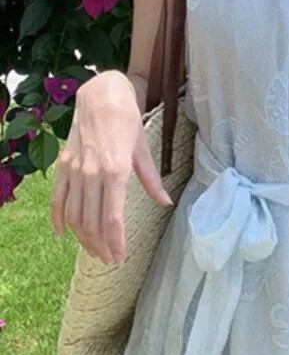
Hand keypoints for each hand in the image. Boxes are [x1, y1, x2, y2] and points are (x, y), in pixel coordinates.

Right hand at [50, 69, 173, 263]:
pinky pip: (57, 197)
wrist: (101, 95)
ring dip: (82, 237)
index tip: (120, 257)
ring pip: (74, 214)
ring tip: (93, 251)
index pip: (112, 218)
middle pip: (92, 222)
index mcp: (116, 171)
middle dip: (100, 245)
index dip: (115, 241)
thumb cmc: (127, 121)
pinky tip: (63, 234)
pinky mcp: (63, 165)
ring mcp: (74, 170)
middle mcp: (92, 174)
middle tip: (109, 260)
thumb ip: (152, 180)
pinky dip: (58, 218)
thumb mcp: (143, 151)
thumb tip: (165, 203)